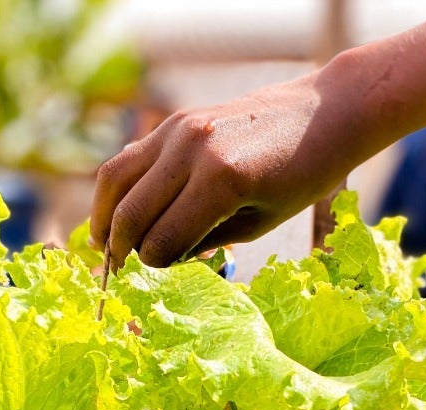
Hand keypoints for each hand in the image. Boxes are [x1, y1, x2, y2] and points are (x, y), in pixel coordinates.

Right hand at [90, 62, 370, 267]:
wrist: (323, 113)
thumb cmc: (302, 177)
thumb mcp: (260, 223)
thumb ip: (206, 240)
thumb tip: (160, 259)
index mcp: (221, 181)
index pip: (162, 240)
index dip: (156, 266)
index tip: (157, 279)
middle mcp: (192, 150)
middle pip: (131, 213)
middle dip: (121, 249)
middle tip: (118, 273)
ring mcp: (180, 130)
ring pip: (116, 179)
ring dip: (103, 216)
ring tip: (103, 246)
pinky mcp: (176, 121)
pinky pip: (130, 158)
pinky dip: (117, 189)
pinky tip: (116, 214)